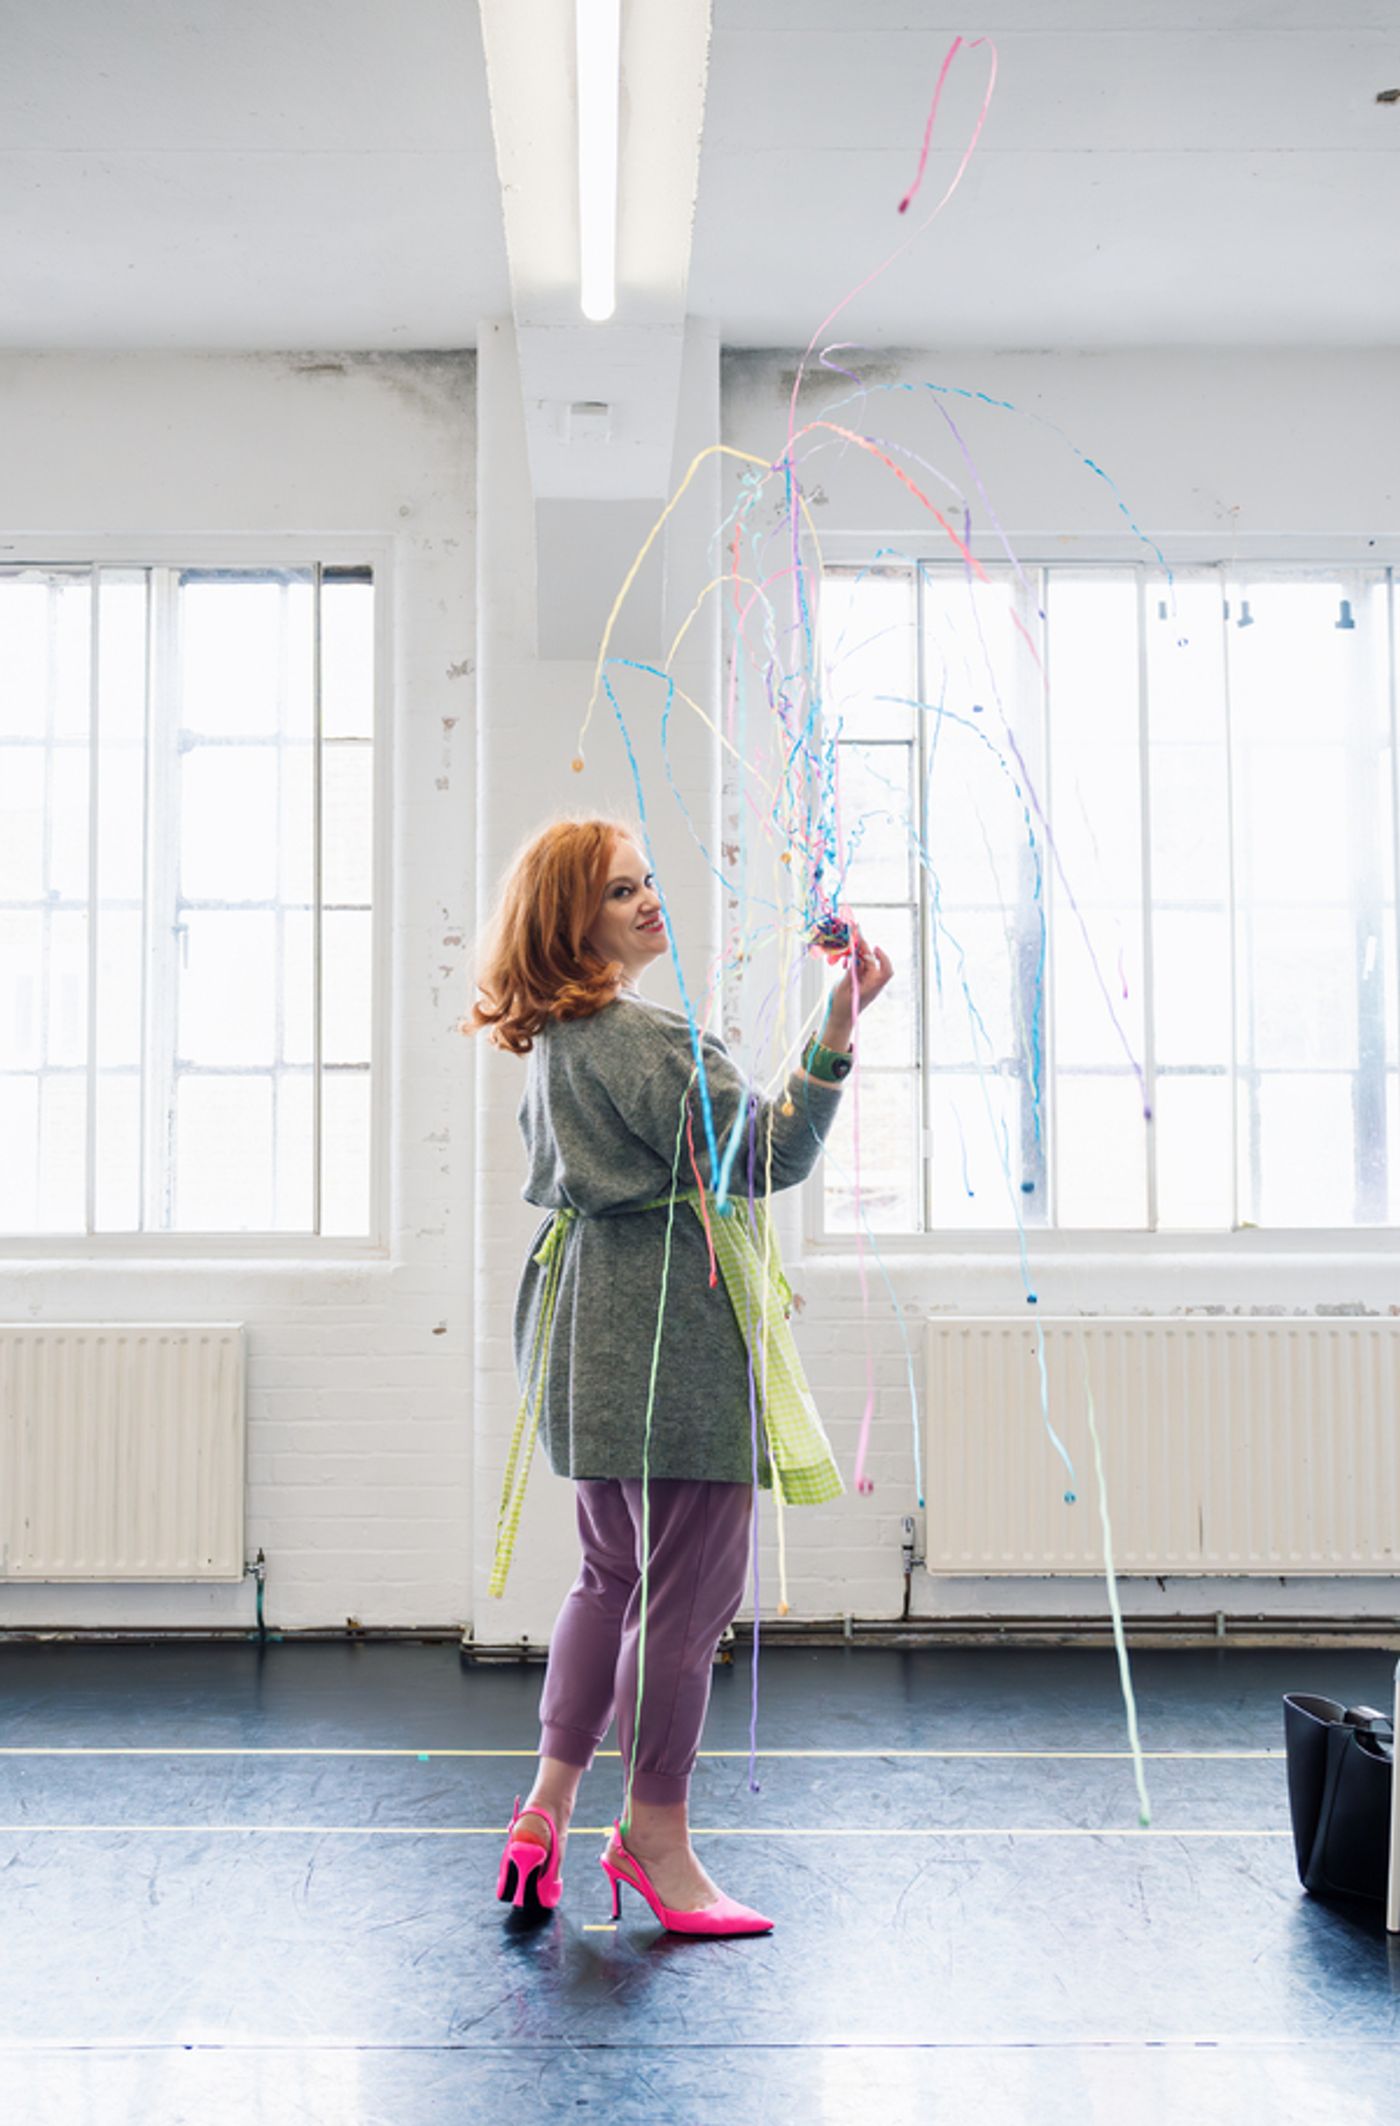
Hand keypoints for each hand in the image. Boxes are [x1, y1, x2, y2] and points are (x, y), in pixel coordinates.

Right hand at [823, 930, 892, 1049]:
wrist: (840, 1018)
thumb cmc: (842, 1007)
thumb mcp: (844, 989)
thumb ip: (851, 973)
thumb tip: (857, 958)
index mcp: (872, 986)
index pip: (885, 971)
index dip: (883, 958)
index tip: (875, 948)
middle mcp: (872, 982)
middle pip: (873, 961)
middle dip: (865, 948)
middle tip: (855, 935)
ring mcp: (867, 981)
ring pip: (866, 962)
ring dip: (859, 953)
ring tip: (850, 943)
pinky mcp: (861, 980)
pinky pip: (861, 966)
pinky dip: (855, 959)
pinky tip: (847, 957)